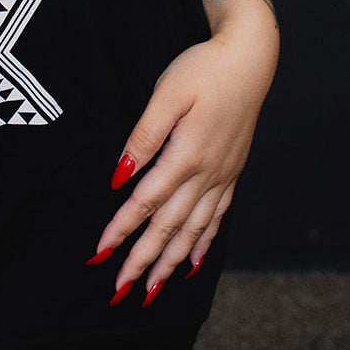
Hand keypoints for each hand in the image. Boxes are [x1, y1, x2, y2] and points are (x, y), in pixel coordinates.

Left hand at [89, 28, 276, 306]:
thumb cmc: (203, 69)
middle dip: (143, 260)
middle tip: (119, 290)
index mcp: (187, 156)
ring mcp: (223, 176)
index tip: (99, 254)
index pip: (146, 202)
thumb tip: (121, 175)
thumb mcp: (167, 93)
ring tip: (151, 290)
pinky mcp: (232, 171)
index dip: (121, 229)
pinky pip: (217, 218)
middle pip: (169, 227)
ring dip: (170, 262)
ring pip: (193, 230)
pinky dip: (202, 244)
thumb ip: (144, 136)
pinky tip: (193, 263)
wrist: (250, 59)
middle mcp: (207, 174)